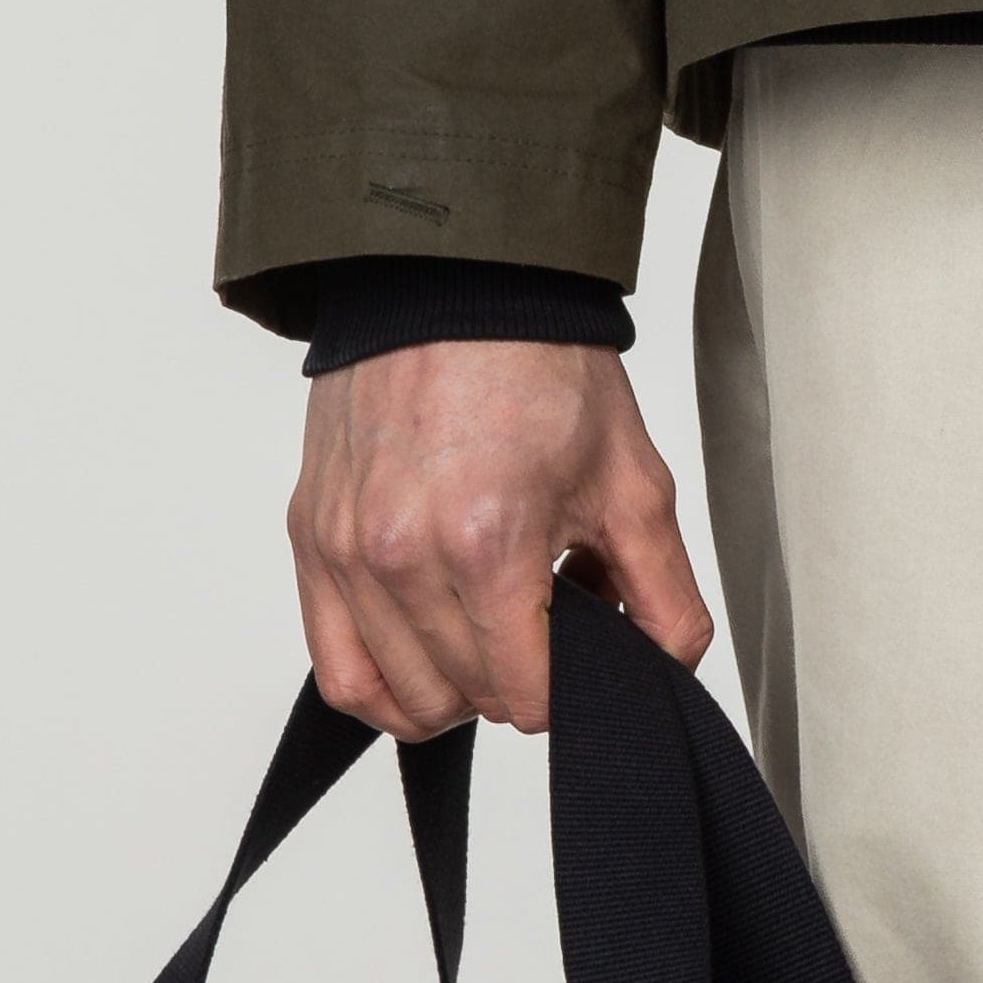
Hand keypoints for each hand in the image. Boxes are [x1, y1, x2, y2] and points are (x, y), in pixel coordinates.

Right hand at [290, 341, 711, 738]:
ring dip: (455, 685)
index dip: (569, 683)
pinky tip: (426, 655)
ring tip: (489, 621)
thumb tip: (671, 668)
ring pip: (399, 699)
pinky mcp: (311, 540)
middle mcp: (402, 556)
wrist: (461, 283)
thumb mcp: (631, 475)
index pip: (526, 696)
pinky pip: (338, 672)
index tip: (581, 637)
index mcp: (487, 541)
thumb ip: (664, 589)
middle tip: (543, 610)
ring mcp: (346, 551)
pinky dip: (382, 687)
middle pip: (466, 697)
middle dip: (519, 673)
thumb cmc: (542, 366)